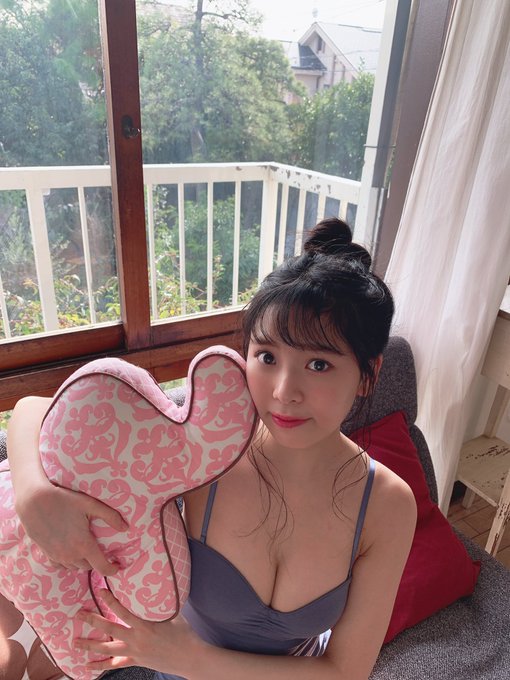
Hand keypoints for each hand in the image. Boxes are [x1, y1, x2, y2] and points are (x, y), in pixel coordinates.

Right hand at [16, 483, 127, 574]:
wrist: (34, 501)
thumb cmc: (64, 500)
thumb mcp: (91, 504)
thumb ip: (111, 516)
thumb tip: (126, 528)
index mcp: (84, 545)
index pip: (102, 567)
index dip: (113, 570)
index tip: (118, 565)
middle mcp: (70, 555)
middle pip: (89, 567)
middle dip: (98, 561)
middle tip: (103, 551)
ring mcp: (57, 556)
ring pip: (75, 567)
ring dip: (83, 561)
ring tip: (88, 549)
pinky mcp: (46, 554)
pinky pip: (61, 565)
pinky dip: (69, 562)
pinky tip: (71, 550)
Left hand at [74, 589, 199, 674]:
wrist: (189, 657)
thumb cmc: (183, 633)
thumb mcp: (172, 614)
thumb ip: (160, 604)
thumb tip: (155, 586)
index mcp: (145, 625)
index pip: (122, 611)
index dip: (110, 600)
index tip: (100, 590)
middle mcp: (136, 639)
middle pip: (109, 629)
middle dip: (92, 621)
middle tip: (78, 615)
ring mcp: (134, 652)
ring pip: (107, 649)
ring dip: (90, 646)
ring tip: (75, 643)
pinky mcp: (135, 661)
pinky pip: (115, 664)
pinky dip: (101, 666)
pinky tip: (88, 666)